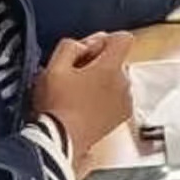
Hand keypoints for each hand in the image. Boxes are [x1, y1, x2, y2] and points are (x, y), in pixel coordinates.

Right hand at [34, 32, 134, 152]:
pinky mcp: (122, 115)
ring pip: (117, 80)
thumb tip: (86, 44)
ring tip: (78, 94)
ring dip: (101, 82)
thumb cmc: (56, 105)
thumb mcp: (54, 67)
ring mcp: (125, 100)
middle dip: (98, 63)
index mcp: (110, 68)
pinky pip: (117, 98)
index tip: (89, 50)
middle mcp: (124, 83)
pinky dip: (105, 98)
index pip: (123, 38)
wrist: (61, 140)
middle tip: (75, 76)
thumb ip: (71, 46)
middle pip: (117, 60)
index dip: (105, 40)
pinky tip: (86, 106)